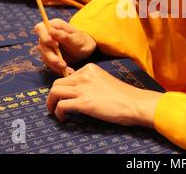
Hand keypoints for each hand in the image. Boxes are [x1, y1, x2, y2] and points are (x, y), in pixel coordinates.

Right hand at [35, 19, 96, 74]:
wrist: (86, 49)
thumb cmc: (82, 41)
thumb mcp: (76, 39)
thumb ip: (64, 36)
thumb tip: (51, 31)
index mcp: (54, 26)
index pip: (40, 28)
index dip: (44, 37)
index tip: (55, 45)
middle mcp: (48, 35)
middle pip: (42, 45)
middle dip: (51, 56)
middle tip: (63, 64)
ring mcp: (48, 46)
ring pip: (44, 56)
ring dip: (54, 64)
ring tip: (66, 68)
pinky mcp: (49, 55)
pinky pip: (49, 63)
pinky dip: (57, 68)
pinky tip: (67, 71)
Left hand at [47, 63, 161, 126]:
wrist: (134, 103)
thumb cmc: (122, 94)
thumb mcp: (103, 79)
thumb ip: (89, 79)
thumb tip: (73, 78)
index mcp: (89, 68)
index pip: (67, 75)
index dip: (63, 87)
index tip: (64, 96)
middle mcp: (84, 75)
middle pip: (57, 83)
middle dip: (53, 95)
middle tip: (54, 105)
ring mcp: (83, 88)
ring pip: (54, 92)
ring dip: (51, 104)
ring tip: (54, 112)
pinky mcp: (84, 103)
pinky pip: (61, 105)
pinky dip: (58, 113)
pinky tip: (63, 118)